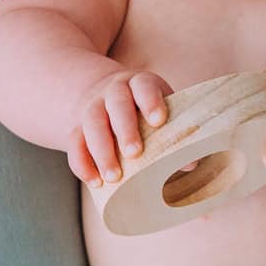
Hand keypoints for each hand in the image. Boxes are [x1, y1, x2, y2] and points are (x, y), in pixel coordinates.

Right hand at [69, 69, 172, 186]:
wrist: (104, 97)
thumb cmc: (143, 111)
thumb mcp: (159, 113)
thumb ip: (175, 135)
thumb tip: (191, 163)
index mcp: (139, 84)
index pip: (144, 86)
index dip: (151, 101)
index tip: (158, 120)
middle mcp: (113, 92)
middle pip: (116, 105)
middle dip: (125, 129)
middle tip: (134, 153)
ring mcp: (92, 108)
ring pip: (92, 124)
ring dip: (102, 151)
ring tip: (114, 177)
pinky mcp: (76, 128)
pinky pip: (74, 144)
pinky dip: (83, 164)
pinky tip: (95, 182)